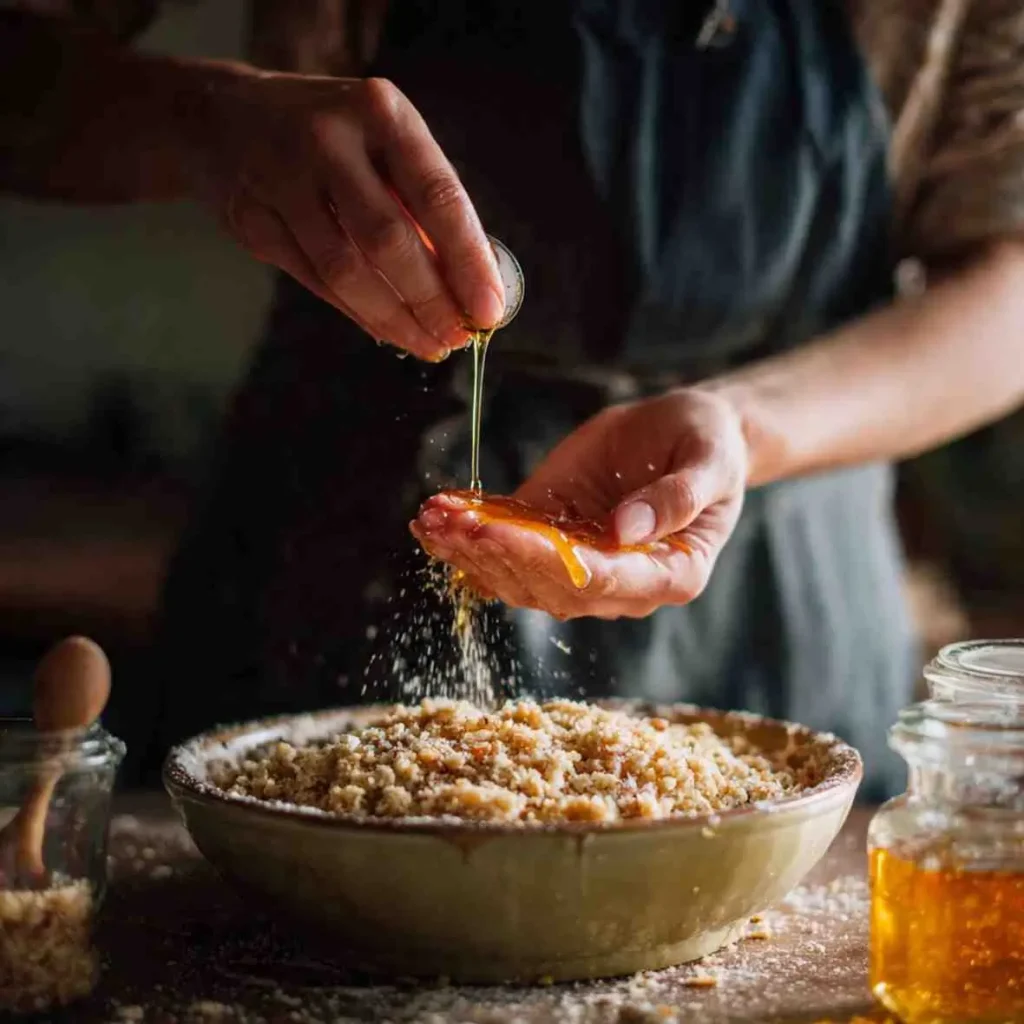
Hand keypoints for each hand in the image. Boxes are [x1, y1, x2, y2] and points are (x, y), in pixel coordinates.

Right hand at [186, 70, 504, 358]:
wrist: (223, 118)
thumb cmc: (333, 139)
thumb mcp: (383, 141)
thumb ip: (422, 204)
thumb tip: (468, 286)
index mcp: (379, 112)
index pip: (437, 196)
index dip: (467, 261)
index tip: (489, 309)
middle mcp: (327, 139)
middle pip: (388, 240)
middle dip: (430, 301)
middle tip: (457, 337)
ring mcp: (281, 179)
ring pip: (346, 270)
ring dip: (394, 319)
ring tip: (429, 344)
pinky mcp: (251, 219)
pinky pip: (314, 282)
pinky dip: (357, 313)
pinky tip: (387, 330)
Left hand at [410, 389, 748, 618]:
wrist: (685, 430)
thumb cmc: (709, 444)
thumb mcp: (709, 459)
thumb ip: (679, 498)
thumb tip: (623, 533)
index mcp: (670, 574)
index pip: (604, 581)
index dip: (547, 561)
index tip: (501, 534)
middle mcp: (622, 583)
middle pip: (550, 586)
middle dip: (496, 555)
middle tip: (451, 524)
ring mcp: (582, 563)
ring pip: (519, 578)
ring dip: (472, 552)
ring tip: (432, 520)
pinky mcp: (552, 536)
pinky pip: (507, 549)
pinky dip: (468, 538)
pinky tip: (434, 518)